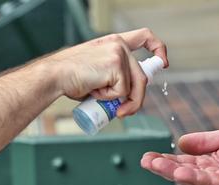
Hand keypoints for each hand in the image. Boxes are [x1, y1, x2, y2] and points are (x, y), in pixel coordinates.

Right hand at [46, 28, 167, 116]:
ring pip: (136, 87)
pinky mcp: (116, 65)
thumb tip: (128, 98)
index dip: (158, 49)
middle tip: (125, 113)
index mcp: (115, 43)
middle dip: (137, 100)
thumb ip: (115, 77)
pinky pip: (123, 91)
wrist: (55, 76)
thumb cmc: (72, 79)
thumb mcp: (99, 74)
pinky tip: (95, 91)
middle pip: (142, 77)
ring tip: (103, 101)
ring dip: (125, 103)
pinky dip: (110, 99)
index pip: (144, 37)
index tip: (163, 62)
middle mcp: (119, 45)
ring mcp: (119, 54)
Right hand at [141, 125, 218, 184]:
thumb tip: (180, 142)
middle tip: (145, 161)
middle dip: (164, 168)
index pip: (184, 162)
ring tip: (157, 166)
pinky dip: (197, 179)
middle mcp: (214, 178)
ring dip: (174, 174)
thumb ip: (206, 141)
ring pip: (195, 180)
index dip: (166, 160)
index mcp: (211, 164)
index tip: (148, 156)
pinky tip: (182, 173)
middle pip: (184, 174)